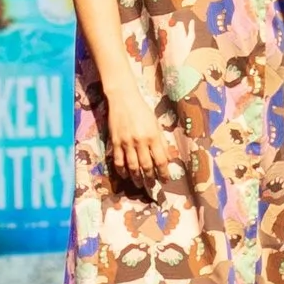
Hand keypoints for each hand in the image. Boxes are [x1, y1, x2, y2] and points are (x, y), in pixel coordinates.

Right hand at [103, 81, 173, 195]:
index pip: (161, 160)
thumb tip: (167, 159)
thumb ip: (162, 141)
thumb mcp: (156, 124)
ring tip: (140, 184)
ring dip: (137, 178)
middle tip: (152, 185)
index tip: (165, 180)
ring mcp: (126, 142)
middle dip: (150, 178)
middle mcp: (140, 141)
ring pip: (132, 166)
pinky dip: (122, 170)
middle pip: (146, 166)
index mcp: (153, 136)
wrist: (123, 98)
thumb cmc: (142, 110)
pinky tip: (125, 175)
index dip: (164, 172)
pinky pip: (118, 161)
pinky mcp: (115, 142)